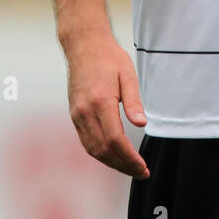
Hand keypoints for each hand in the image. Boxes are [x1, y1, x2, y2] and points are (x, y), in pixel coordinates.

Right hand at [65, 31, 148, 178]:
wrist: (83, 46)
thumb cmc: (109, 58)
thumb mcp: (128, 75)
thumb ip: (134, 102)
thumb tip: (141, 124)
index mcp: (100, 101)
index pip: (115, 140)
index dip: (130, 158)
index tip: (143, 167)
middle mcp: (85, 111)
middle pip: (103, 150)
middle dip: (123, 165)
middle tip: (141, 172)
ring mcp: (77, 115)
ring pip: (93, 149)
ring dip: (112, 163)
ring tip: (130, 168)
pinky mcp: (74, 115)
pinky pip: (86, 142)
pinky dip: (100, 154)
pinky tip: (114, 157)